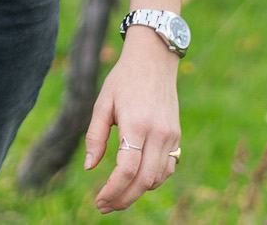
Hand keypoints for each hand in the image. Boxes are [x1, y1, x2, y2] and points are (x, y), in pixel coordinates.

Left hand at [84, 28, 181, 211]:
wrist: (153, 61)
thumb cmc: (122, 80)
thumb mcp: (102, 102)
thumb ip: (95, 136)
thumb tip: (90, 167)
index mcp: (136, 125)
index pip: (127, 169)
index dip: (112, 190)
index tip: (98, 200)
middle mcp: (158, 134)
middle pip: (143, 180)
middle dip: (123, 198)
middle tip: (104, 206)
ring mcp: (171, 136)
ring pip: (158, 178)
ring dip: (138, 192)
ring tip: (116, 195)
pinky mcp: (177, 136)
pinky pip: (167, 168)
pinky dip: (152, 180)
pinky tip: (136, 180)